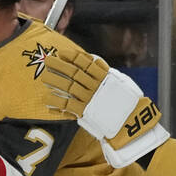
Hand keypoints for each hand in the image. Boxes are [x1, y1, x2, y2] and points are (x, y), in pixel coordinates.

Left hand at [41, 48, 168, 167]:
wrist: (132, 121)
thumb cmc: (126, 102)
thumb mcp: (119, 82)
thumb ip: (106, 72)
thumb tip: (94, 61)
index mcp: (104, 77)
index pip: (86, 63)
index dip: (73, 57)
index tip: (62, 53)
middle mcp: (96, 86)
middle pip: (74, 73)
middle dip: (59, 66)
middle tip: (47, 61)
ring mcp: (90, 99)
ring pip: (69, 87)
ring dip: (55, 80)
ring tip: (44, 76)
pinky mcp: (86, 112)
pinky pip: (67, 105)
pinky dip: (56, 101)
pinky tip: (47, 98)